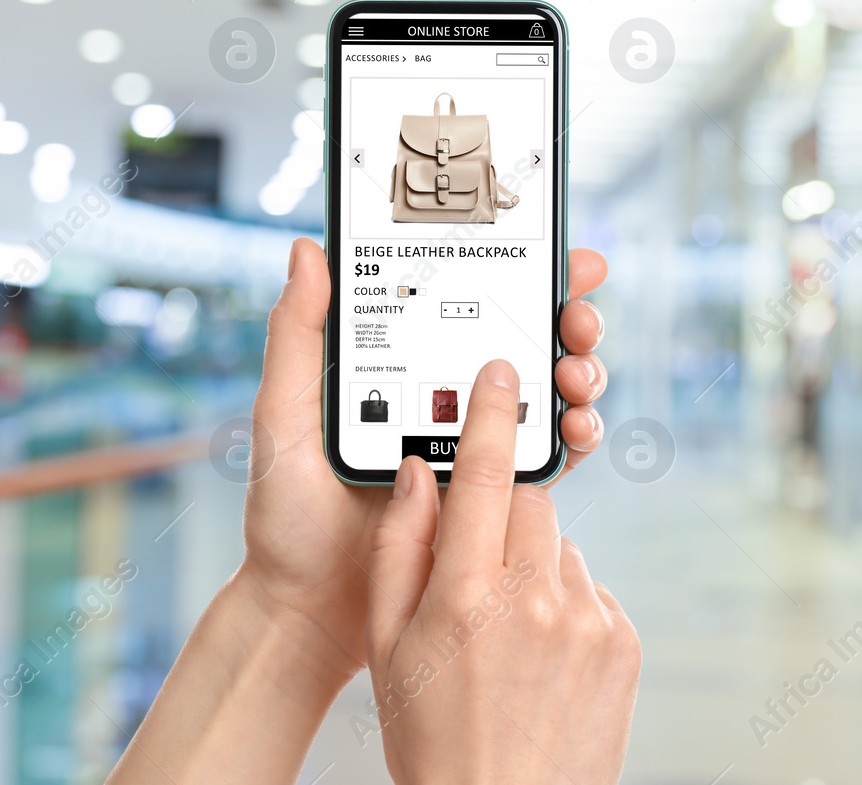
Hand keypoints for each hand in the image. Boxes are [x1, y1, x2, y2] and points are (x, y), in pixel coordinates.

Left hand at [240, 239, 609, 676]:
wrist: (310, 611)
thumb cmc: (285, 515)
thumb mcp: (283, 416)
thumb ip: (297, 337)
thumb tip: (308, 251)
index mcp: (399, 368)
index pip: (467, 301)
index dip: (520, 271)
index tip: (557, 253)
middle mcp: (441, 398)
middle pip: (522, 339)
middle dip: (566, 319)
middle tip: (578, 319)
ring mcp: (471, 446)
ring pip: (544, 391)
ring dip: (577, 372)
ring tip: (575, 375)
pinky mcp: (493, 496)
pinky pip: (546, 458)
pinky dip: (574, 435)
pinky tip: (576, 427)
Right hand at [364, 360, 640, 783]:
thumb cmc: (433, 737)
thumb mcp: (388, 648)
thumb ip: (400, 550)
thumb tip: (419, 471)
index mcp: (465, 595)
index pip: (484, 474)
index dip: (493, 412)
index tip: (503, 369)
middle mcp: (534, 598)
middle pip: (529, 502)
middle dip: (504, 514)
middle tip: (477, 568)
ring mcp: (588, 620)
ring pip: (559, 548)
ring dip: (533, 567)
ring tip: (506, 638)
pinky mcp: (623, 641)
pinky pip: (589, 590)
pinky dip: (566, 605)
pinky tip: (541, 658)